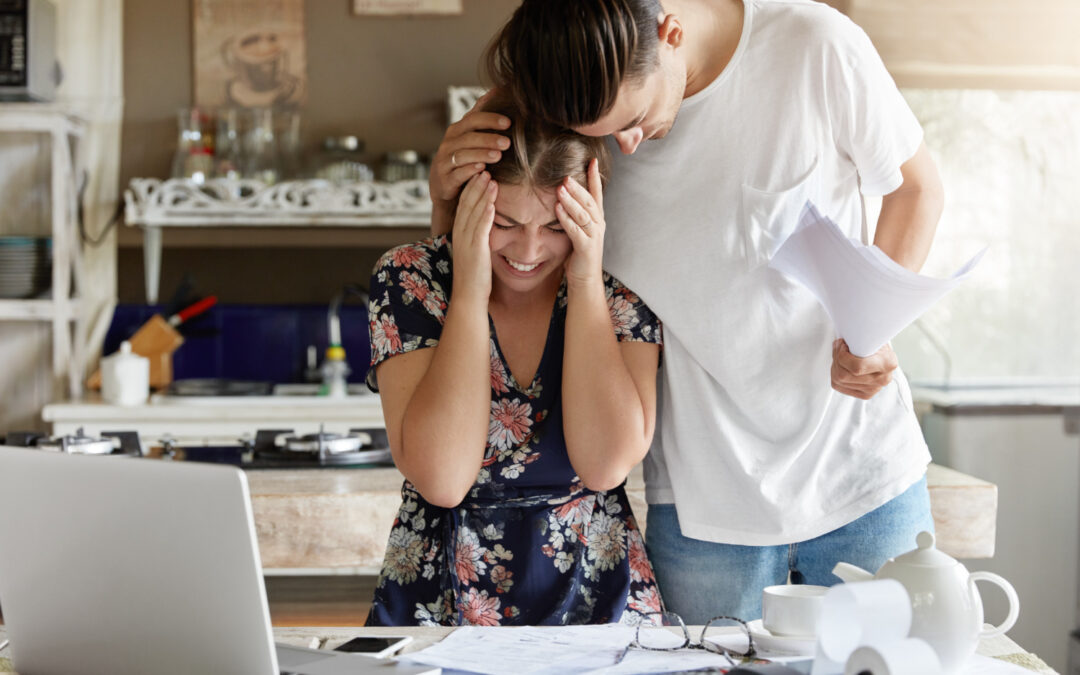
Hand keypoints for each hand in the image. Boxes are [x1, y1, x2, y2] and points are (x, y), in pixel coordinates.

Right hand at [430, 90, 510, 233]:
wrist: (445, 189)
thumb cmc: (463, 161)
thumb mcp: (471, 140)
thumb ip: (481, 119)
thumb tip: (496, 91)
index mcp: (456, 131)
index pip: (472, 119)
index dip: (490, 119)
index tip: (509, 122)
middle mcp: (448, 144)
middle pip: (468, 136)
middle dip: (488, 138)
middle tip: (507, 142)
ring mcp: (444, 161)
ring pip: (463, 155)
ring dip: (482, 154)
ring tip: (499, 156)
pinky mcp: (444, 180)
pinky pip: (457, 173)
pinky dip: (470, 171)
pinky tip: (484, 171)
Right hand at [451, 172, 497, 300]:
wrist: (469, 297)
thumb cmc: (475, 277)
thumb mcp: (475, 252)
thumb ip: (479, 237)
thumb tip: (487, 226)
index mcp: (459, 233)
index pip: (463, 205)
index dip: (470, 188)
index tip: (479, 173)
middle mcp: (460, 234)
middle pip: (466, 203)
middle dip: (475, 184)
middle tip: (484, 168)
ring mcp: (466, 242)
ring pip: (472, 211)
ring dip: (481, 193)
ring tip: (489, 177)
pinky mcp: (475, 250)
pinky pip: (480, 228)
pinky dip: (486, 213)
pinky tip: (492, 201)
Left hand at [555, 158, 605, 288]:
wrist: (585, 280)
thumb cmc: (579, 255)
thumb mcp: (578, 231)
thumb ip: (574, 215)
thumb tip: (562, 198)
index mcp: (597, 219)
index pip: (597, 194)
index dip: (594, 177)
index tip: (591, 160)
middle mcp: (598, 225)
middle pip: (589, 201)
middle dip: (578, 187)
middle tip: (566, 175)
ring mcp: (594, 236)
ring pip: (583, 214)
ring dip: (571, 200)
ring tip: (561, 188)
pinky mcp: (586, 248)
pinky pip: (576, 230)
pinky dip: (566, 219)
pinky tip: (558, 209)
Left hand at [831, 340, 897, 398]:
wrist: (882, 353)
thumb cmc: (875, 342)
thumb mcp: (872, 336)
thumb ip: (860, 338)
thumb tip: (841, 340)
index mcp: (888, 363)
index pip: (857, 367)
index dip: (843, 355)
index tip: (843, 344)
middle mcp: (882, 379)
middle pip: (844, 375)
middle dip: (836, 358)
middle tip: (838, 346)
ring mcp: (873, 389)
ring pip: (839, 380)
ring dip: (834, 364)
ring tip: (839, 353)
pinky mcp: (865, 394)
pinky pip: (838, 385)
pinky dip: (834, 373)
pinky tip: (840, 364)